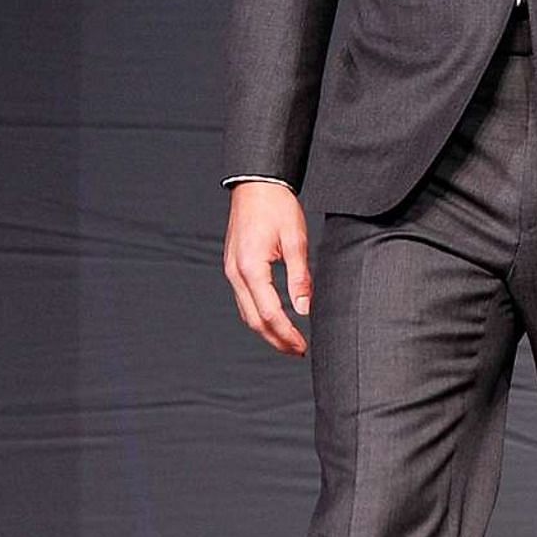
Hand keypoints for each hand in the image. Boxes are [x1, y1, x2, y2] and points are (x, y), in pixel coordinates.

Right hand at [224, 182, 311, 355]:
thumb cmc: (278, 207)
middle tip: (298, 350)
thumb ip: (300, 276)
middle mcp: (236, 274)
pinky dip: (259, 314)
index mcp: (251, 268)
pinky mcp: (234, 266)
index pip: (269, 313)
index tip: (302, 346)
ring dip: (266, 330)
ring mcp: (232, 271)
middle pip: (253, 320)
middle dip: (275, 339)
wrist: (256, 185)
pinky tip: (274, 319)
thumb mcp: (296, 239)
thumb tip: (304, 309)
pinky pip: (244, 299)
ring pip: (246, 312)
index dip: (286, 333)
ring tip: (289, 340)